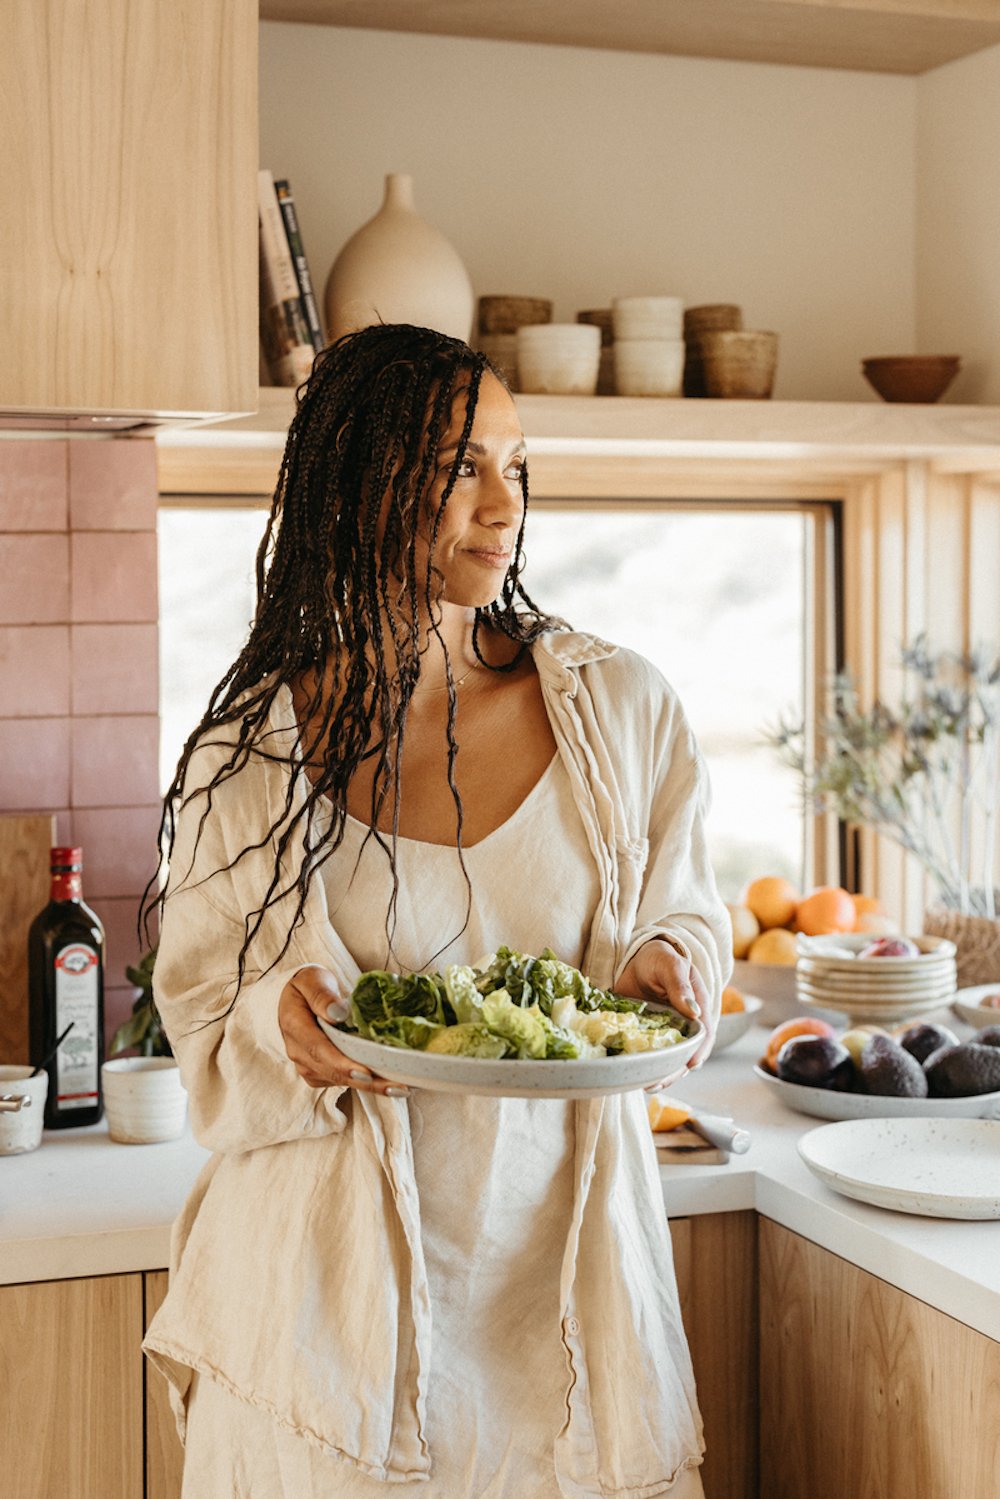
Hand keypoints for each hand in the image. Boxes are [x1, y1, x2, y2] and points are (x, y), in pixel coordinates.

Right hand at [277, 966, 407, 1096]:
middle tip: (397, 1087)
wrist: (294, 999)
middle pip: (334, 1072)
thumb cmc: (307, 986)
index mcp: (295, 1027)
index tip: (366, 1073)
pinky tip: (389, 1081)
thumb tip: (338, 1013)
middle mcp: (299, 1052)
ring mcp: (308, 1065)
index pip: (319, 1050)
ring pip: (341, 1081)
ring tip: (401, 1087)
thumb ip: (322, 995)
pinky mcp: (319, 1072)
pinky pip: (342, 1081)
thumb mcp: (312, 979)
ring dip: (372, 1086)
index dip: (343, 1064)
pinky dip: (366, 1082)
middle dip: (367, 1082)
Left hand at [615, 938, 713, 1088]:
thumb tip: (694, 1011)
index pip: (705, 1034)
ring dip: (660, 1074)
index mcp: (699, 1007)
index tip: (690, 1065)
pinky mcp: (650, 1036)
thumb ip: (681, 986)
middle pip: (687, 1054)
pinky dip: (644, 1066)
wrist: (639, 959)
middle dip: (675, 1071)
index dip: (699, 1051)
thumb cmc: (660, 958)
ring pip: (669, 1059)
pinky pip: (650, 1054)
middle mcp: (686, 1025)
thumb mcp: (670, 966)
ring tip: (645, 1086)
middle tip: (657, 1083)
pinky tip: (633, 1075)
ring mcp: (668, 1033)